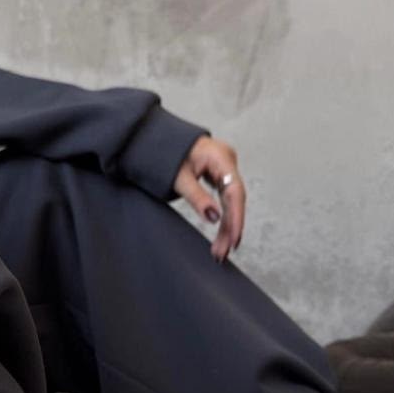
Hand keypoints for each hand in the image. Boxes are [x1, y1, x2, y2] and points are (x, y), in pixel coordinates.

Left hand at [174, 136, 246, 261]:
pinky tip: (221, 237)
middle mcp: (227, 161)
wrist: (157, 139)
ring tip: (219, 252)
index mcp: (220, 157)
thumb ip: (197, 197)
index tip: (234, 240)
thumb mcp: (178, 178)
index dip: (236, 218)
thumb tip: (215, 218)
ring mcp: (225, 168)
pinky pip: (225, 199)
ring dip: (226, 227)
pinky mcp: (220, 175)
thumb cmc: (165, 153)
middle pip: (234, 200)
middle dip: (229, 228)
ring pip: (230, 202)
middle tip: (221, 254)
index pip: (235, 191)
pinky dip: (222, 217)